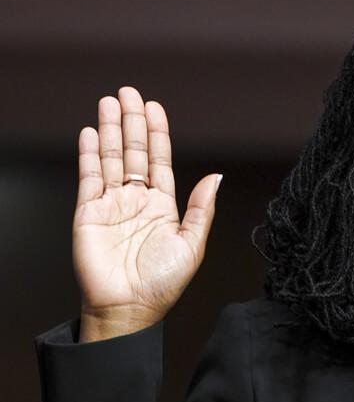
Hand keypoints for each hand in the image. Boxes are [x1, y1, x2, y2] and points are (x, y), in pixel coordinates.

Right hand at [73, 86, 221, 341]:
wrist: (128, 309)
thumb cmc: (163, 283)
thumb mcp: (192, 244)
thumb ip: (202, 208)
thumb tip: (216, 175)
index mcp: (163, 205)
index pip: (160, 160)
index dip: (158, 133)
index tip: (155, 107)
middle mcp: (137, 200)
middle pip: (135, 151)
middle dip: (133, 121)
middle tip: (129, 92)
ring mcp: (111, 204)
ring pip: (112, 158)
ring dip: (111, 130)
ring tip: (109, 102)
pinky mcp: (88, 213)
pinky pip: (89, 177)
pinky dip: (89, 154)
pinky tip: (90, 133)